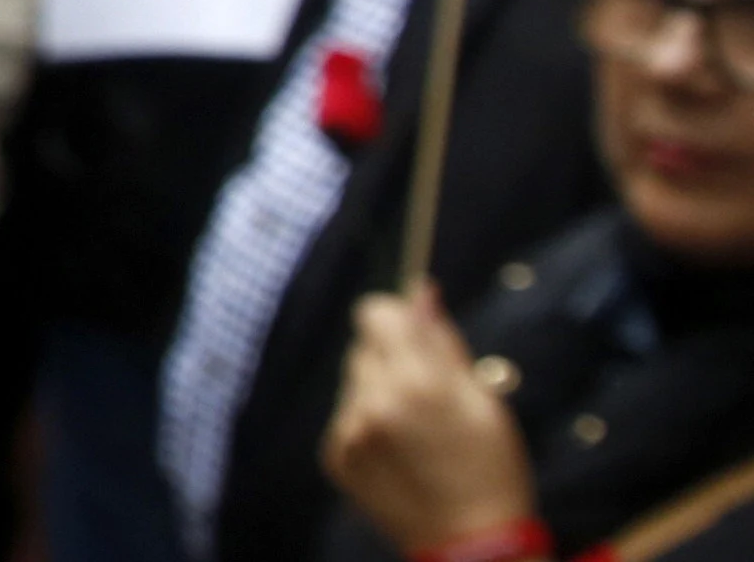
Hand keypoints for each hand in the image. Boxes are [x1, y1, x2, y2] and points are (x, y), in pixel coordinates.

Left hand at [327, 289, 534, 553]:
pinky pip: (346, 417)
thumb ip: (444, 342)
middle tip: (426, 396)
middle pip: (364, 347)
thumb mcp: (483, 400)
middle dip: (392, 359)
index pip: (376, 313)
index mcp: (417, 381)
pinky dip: (367, 424)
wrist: (471, 543)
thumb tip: (420, 291)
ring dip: (378, 392)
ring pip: (354, 383)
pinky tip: (399, 452)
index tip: (410, 332)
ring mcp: (350, 430)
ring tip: (415, 431)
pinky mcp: (336, 455)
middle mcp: (374, 400)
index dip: (394, 317)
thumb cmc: (490, 467)